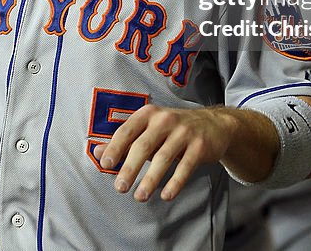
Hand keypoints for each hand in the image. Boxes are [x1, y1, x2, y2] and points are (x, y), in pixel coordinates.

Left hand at [93, 104, 237, 202]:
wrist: (213, 124)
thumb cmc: (173, 129)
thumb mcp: (148, 129)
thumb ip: (124, 140)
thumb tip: (97, 151)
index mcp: (149, 114)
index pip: (127, 130)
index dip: (115, 147)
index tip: (105, 164)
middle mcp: (165, 120)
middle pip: (143, 145)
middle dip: (130, 168)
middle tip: (119, 187)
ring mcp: (184, 132)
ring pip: (164, 158)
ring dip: (150, 179)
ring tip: (139, 197)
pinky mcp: (200, 146)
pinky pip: (186, 166)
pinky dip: (175, 182)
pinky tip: (166, 195)